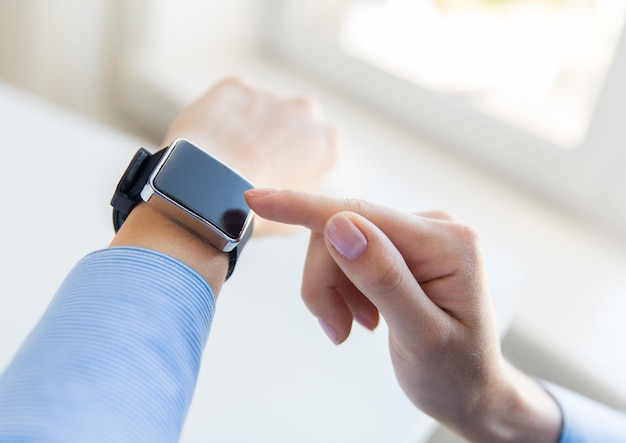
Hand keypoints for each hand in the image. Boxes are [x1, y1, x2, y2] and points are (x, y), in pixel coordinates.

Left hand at [163, 78, 338, 235]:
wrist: (209, 192)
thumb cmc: (255, 213)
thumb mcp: (298, 218)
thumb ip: (308, 194)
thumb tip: (299, 189)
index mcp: (326, 141)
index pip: (321, 147)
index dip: (301, 163)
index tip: (282, 176)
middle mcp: (304, 110)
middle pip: (294, 121)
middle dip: (280, 136)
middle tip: (255, 166)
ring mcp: (268, 95)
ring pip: (260, 109)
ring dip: (249, 126)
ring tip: (226, 158)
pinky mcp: (234, 88)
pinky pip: (231, 100)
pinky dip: (222, 115)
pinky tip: (211, 141)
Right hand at [245, 189, 561, 441]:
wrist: (471, 389)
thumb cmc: (456, 372)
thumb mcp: (422, 335)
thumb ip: (383, 279)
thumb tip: (339, 226)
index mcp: (447, 242)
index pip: (360, 214)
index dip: (302, 208)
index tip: (256, 199)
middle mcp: (432, 227)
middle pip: (342, 232)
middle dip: (325, 281)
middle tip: (334, 329)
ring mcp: (416, 235)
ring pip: (338, 244)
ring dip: (332, 290)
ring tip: (353, 328)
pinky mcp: (400, 248)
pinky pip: (347, 254)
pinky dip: (341, 289)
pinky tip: (363, 316)